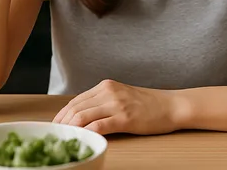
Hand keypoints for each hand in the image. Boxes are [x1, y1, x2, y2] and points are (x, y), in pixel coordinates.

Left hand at [52, 79, 180, 135]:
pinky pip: (99, 126)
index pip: (75, 101)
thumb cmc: (148, 105)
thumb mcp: (121, 96)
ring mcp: (117, 104)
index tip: (55, 127)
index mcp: (105, 86)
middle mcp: (108, 92)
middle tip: (56, 136)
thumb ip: (103, 102)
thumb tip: (81, 116)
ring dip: (70, 130)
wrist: (171, 105)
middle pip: (75, 108)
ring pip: (83, 116)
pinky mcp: (125, 118)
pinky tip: (82, 140)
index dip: (61, 115)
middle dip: (62, 124)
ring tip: (65, 140)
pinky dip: (87, 133)